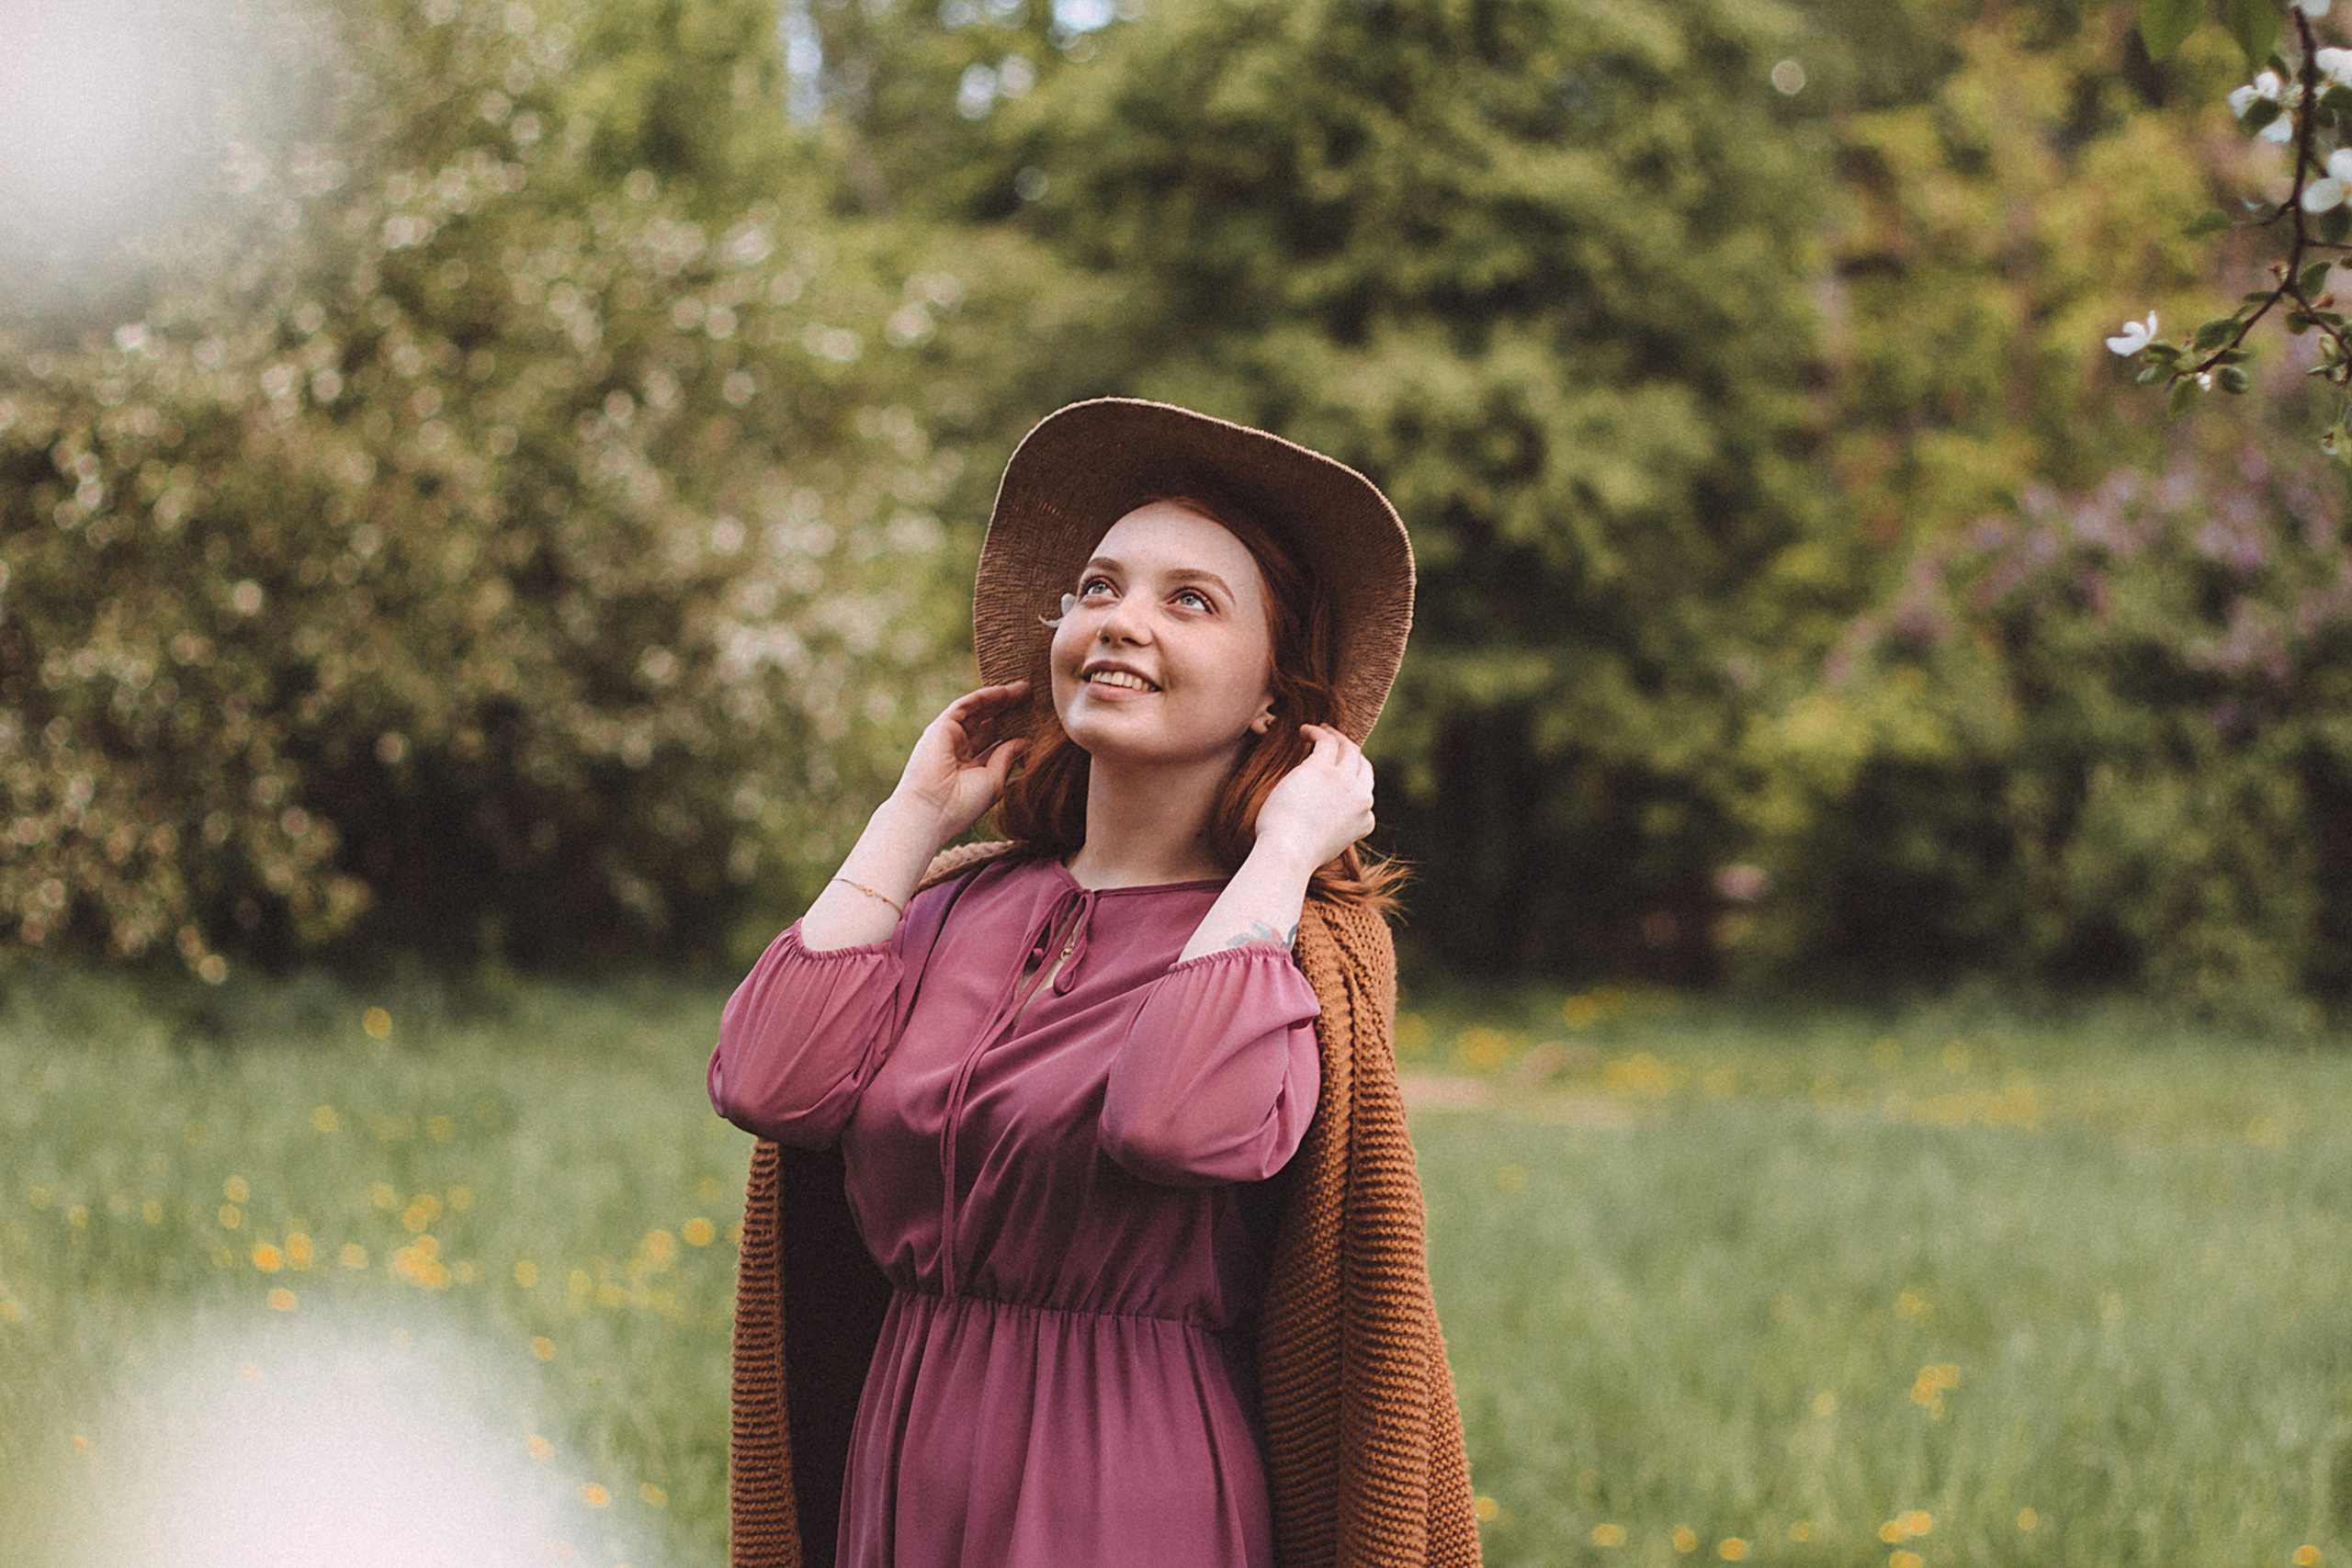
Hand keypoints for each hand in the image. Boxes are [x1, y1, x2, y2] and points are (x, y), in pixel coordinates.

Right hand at [887, 682, 1032, 845]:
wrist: (933, 811)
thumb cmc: (963, 805)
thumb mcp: (994, 780)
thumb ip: (1007, 757)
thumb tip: (1026, 741)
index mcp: (969, 768)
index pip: (993, 742)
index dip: (1013, 730)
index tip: (1035, 720)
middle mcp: (958, 750)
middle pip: (986, 724)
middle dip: (1008, 710)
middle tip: (1032, 698)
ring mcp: (948, 737)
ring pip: (977, 711)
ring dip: (999, 699)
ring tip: (1024, 689)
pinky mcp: (941, 727)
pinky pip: (965, 705)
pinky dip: (984, 697)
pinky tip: (1005, 691)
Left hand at [1250, 723, 1374, 870]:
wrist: (1288, 853)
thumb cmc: (1296, 855)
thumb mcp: (1326, 845)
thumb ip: (1332, 828)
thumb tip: (1319, 820)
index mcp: (1365, 820)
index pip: (1365, 792)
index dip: (1352, 778)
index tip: (1337, 771)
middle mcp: (1361, 798)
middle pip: (1361, 764)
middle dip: (1349, 750)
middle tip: (1334, 740)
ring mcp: (1344, 782)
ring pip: (1347, 747)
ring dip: (1334, 735)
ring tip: (1319, 729)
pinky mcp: (1323, 768)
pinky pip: (1326, 741)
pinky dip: (1317, 731)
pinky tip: (1304, 731)